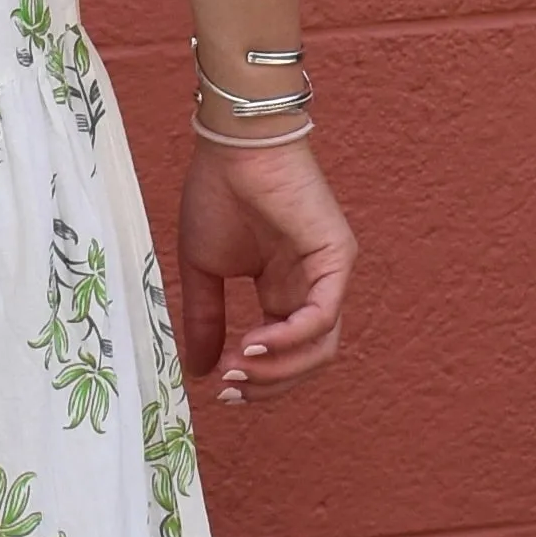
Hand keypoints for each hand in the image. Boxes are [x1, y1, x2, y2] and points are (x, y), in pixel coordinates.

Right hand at [177, 136, 353, 404]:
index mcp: (283, 291)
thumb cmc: (218, 193)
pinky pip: (322, 316)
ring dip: (279, 370)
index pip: (285, 356)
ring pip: (321, 349)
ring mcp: (329, 274)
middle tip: (230, 391)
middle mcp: (311, 288)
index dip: (257, 381)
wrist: (233, 145)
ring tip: (239, 369)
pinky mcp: (337, 258)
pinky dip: (290, 339)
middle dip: (269, 386)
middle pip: (308, 362)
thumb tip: (199, 372)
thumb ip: (205, 320)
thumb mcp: (203, 270)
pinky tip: (254, 343)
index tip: (219, 390)